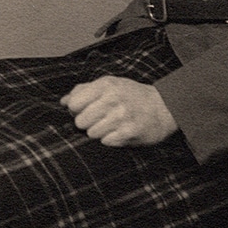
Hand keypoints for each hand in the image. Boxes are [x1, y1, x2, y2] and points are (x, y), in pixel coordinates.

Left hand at [61, 76, 177, 146]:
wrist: (164, 107)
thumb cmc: (132, 96)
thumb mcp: (110, 85)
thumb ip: (85, 90)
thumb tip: (63, 101)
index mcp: (106, 85)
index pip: (74, 103)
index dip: (76, 110)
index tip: (85, 110)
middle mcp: (113, 99)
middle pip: (80, 121)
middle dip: (87, 123)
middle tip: (100, 119)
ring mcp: (122, 116)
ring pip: (92, 133)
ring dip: (100, 132)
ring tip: (112, 125)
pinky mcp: (129, 132)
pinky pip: (106, 142)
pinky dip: (111, 140)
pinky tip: (120, 132)